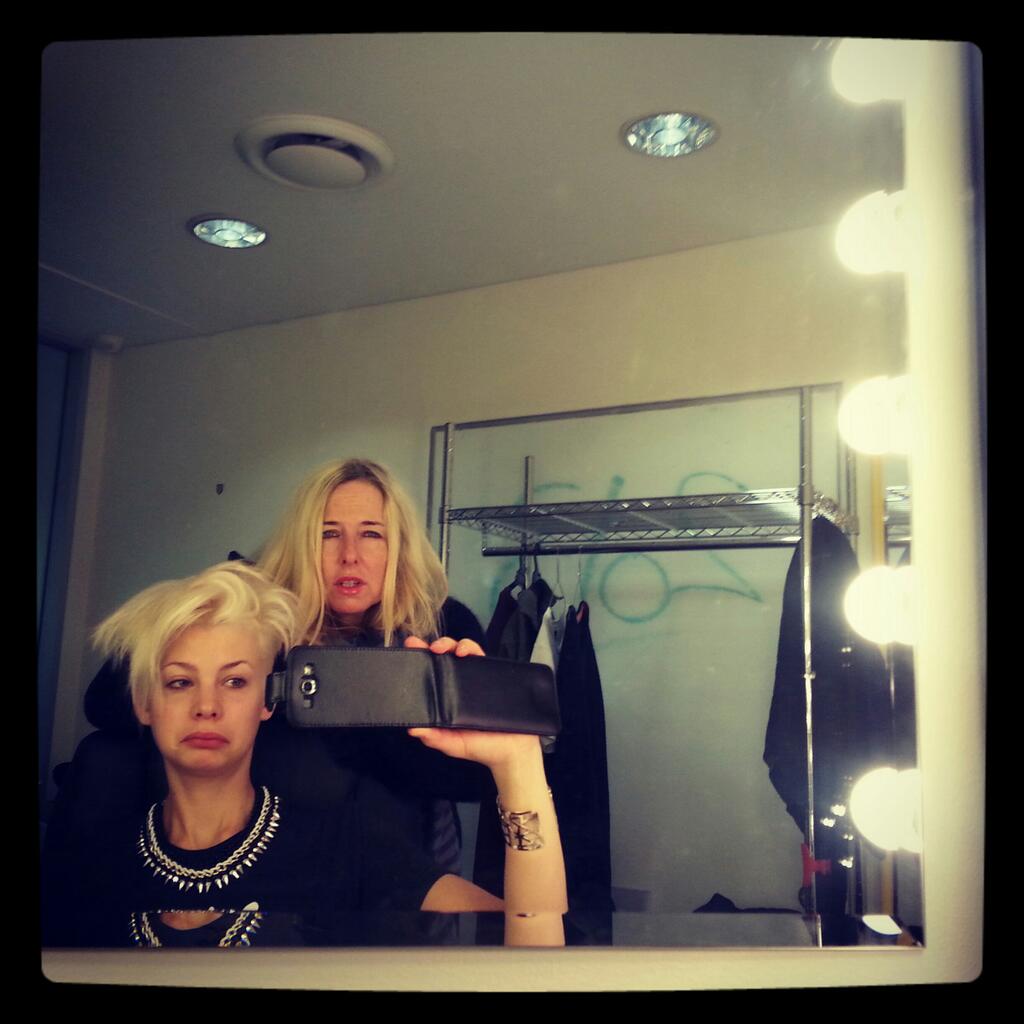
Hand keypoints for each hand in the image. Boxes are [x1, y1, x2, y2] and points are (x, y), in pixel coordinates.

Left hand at [403, 635, 541, 771]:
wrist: (513, 751)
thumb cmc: (482, 748)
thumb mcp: (453, 744)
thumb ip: (434, 737)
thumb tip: (413, 729)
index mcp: (447, 699)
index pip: (432, 674)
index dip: (422, 659)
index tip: (411, 649)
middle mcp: (460, 686)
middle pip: (446, 658)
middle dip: (435, 646)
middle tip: (428, 648)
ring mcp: (476, 679)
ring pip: (463, 652)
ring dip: (452, 644)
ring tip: (445, 649)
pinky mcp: (492, 675)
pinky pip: (481, 656)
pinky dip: (471, 648)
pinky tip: (464, 653)